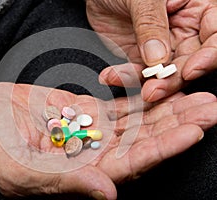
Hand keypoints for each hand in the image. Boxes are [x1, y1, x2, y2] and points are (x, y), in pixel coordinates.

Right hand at [0, 83, 216, 198]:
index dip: (162, 150)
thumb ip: (63, 184)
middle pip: (144, 142)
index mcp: (81, 177)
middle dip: (176, 126)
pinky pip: (121, 104)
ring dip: (167, 108)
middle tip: (210, 108)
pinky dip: (143, 95)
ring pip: (138, 122)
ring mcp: (93, 131)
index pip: (130, 165)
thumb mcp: (20, 172)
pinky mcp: (87, 110)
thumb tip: (107, 194)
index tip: (192, 132)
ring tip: (198, 94)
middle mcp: (94, 156)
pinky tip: (164, 86)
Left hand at [87, 0, 216, 101]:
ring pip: (166, 74)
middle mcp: (184, 32)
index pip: (214, 37)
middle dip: (174, 79)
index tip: (189, 70)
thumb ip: (151, 24)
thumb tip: (158, 57)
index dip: (209, 57)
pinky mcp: (141, 58)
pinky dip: (127, 78)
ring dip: (152, 85)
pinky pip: (139, 74)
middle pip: (191, 62)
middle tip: (155, 89)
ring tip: (139, 90)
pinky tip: (113, 77)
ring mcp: (163, 48)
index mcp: (196, 10)